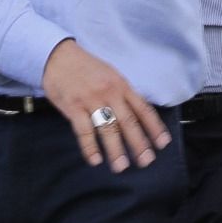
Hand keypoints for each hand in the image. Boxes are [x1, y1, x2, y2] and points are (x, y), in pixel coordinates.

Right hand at [41, 40, 168, 170]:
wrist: (58, 56)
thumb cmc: (86, 68)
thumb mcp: (111, 75)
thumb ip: (123, 94)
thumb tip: (138, 116)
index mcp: (122, 85)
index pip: (143, 109)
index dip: (154, 127)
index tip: (162, 143)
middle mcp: (110, 92)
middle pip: (128, 121)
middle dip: (139, 143)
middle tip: (146, 161)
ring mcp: (91, 99)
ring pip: (107, 128)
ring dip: (115, 149)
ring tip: (121, 166)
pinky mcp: (73, 106)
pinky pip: (84, 130)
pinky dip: (90, 146)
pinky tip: (95, 160)